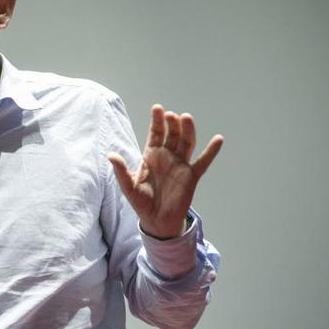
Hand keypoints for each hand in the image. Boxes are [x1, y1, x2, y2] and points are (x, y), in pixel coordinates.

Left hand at [108, 104, 223, 239]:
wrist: (156, 221)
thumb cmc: (141, 202)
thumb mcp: (128, 186)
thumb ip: (121, 170)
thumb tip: (111, 155)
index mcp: (151, 155)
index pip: (155, 133)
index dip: (157, 121)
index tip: (157, 108)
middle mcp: (167, 156)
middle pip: (172, 135)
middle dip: (172, 124)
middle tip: (171, 115)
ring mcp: (180, 165)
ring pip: (187, 143)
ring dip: (188, 130)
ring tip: (186, 118)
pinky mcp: (192, 176)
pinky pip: (203, 162)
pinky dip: (211, 151)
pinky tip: (218, 139)